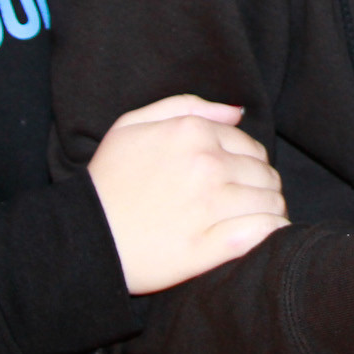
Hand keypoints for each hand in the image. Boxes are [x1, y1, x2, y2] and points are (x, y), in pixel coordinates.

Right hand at [87, 95, 287, 294]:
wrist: (83, 236)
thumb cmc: (106, 180)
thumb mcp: (132, 125)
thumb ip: (187, 107)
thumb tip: (237, 112)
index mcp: (193, 134)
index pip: (251, 148)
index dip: (250, 166)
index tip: (239, 182)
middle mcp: (207, 165)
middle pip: (265, 174)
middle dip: (262, 188)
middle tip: (246, 204)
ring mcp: (210, 205)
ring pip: (270, 202)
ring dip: (269, 211)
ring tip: (253, 221)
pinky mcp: (209, 245)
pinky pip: (262, 232)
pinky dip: (271, 232)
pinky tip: (264, 236)